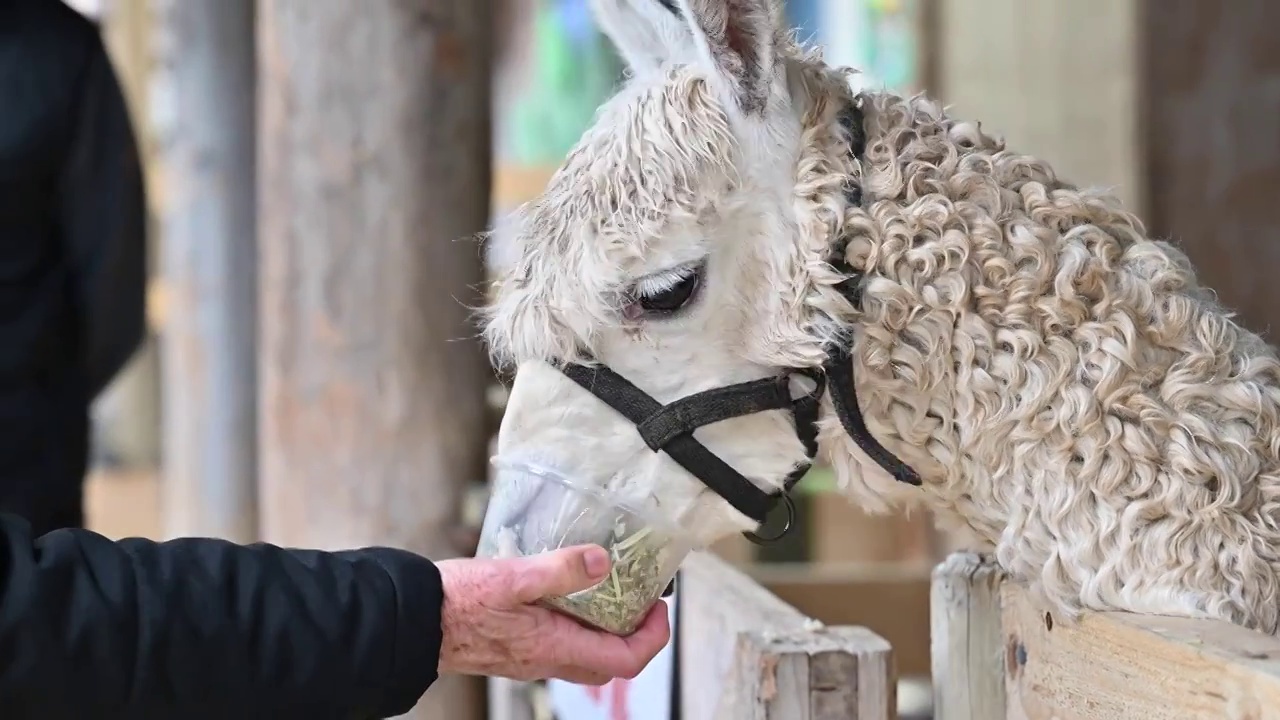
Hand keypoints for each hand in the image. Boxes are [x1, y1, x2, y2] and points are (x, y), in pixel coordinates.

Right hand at [436, 545, 671, 684]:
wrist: (411, 621)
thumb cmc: (456, 602)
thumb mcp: (514, 576)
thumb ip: (561, 569)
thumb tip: (603, 562)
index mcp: (553, 647)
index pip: (624, 660)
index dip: (652, 637)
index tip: (659, 607)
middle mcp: (546, 660)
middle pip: (609, 663)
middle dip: (635, 634)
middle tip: (642, 599)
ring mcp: (530, 657)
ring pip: (584, 654)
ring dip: (606, 628)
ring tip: (610, 588)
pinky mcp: (515, 647)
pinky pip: (559, 644)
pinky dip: (577, 623)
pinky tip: (567, 591)